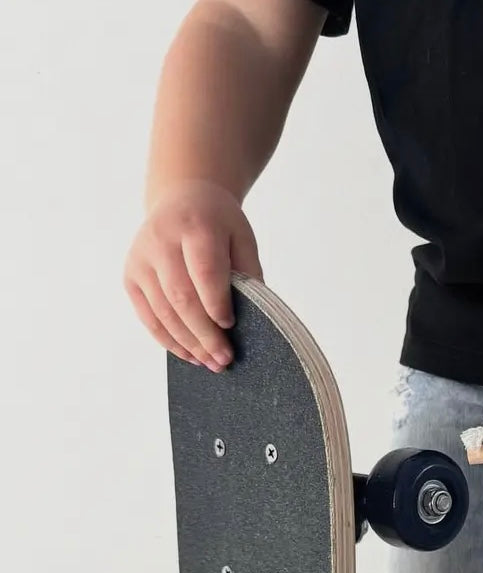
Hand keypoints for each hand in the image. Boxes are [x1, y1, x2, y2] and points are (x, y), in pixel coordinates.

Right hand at [124, 179, 262, 370]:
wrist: (182, 199)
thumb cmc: (218, 224)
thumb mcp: (242, 238)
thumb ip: (248, 274)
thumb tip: (252, 321)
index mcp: (195, 226)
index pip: (204, 272)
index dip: (216, 304)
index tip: (231, 327)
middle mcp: (161, 241)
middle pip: (181, 297)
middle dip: (204, 335)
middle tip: (224, 360)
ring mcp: (141, 259)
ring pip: (163, 312)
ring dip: (187, 344)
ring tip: (210, 364)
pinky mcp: (131, 275)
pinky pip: (148, 316)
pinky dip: (168, 340)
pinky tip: (189, 355)